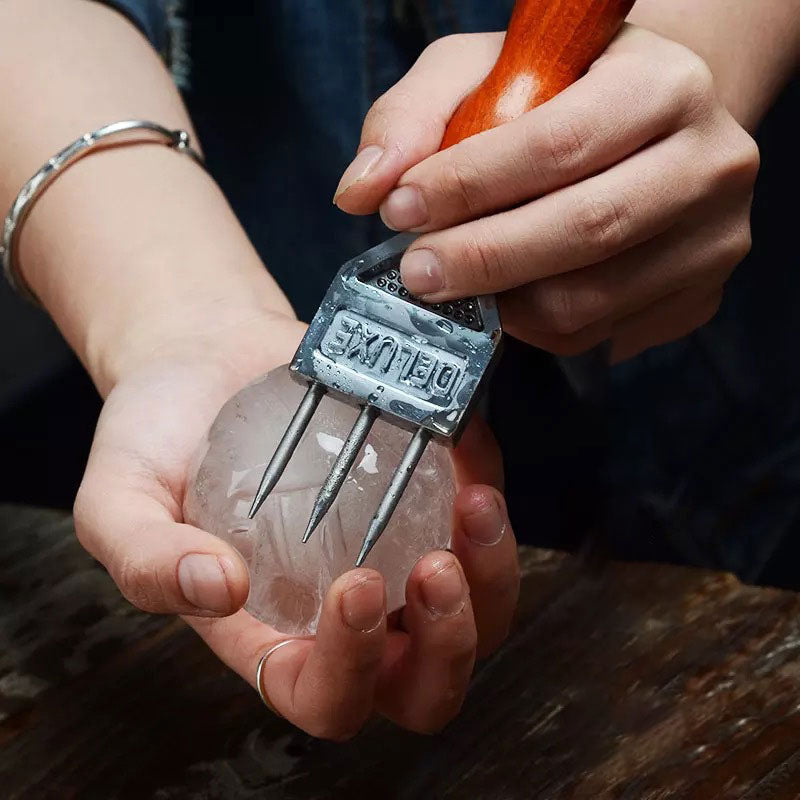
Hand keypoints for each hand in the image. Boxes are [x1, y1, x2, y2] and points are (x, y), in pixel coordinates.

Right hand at [73, 308, 518, 737]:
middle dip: (449, 644)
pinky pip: (480, 515)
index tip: (351, 587)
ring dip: (492, 574)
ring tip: (473, 506)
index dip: (352, 669)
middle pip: (425, 677)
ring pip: (478, 608)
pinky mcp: (424, 492)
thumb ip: (146, 560)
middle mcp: (344, 604)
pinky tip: (468, 445)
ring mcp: (394, 549)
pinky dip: (489, 486)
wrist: (205, 357)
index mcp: (272, 629)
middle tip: (432, 569)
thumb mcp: (119, 501)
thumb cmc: (158, 436)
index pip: (326, 695)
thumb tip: (215, 589)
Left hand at [334, 25, 759, 361]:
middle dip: (482, 260)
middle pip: (585, 231)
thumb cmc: (559, 97)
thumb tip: (361, 190)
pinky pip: (598, 336)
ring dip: (503, 304)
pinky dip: (536, 327)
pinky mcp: (699, 298)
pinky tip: (512, 295)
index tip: (400, 210)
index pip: (559, 145)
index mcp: (662, 84)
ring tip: (458, 282)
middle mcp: (710, 162)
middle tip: (416, 273)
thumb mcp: (480, 74)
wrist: (648, 131)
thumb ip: (413, 118)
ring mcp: (714, 241)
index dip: (471, 186)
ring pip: (588, 301)